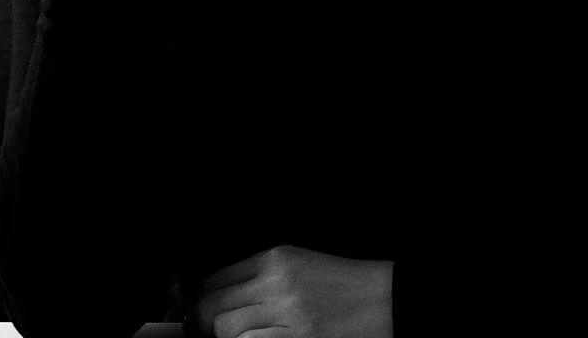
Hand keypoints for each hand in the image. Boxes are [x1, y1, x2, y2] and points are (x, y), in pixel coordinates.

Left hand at [194, 244, 392, 337]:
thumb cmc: (341, 284)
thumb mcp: (299, 263)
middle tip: (215, 332)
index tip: (205, 312)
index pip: (218, 278)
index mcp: (276, 258)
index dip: (205, 299)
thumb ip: (262, 275)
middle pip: (215, 306)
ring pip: (227, 331)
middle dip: (208, 323)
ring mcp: (286, 314)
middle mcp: (276, 282)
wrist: (382, 299)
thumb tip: (224, 297)